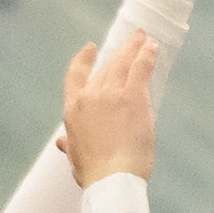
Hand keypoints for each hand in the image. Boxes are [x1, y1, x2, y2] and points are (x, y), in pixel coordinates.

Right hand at [61, 36, 160, 184]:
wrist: (111, 175)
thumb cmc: (93, 171)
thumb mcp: (74, 156)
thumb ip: (69, 144)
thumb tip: (61, 142)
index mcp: (72, 110)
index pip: (74, 76)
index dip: (83, 60)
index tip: (91, 48)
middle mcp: (89, 96)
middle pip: (105, 67)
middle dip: (119, 51)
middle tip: (131, 39)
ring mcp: (111, 94)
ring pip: (123, 63)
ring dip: (134, 47)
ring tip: (144, 37)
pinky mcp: (133, 97)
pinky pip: (140, 69)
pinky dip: (147, 56)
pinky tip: (153, 48)